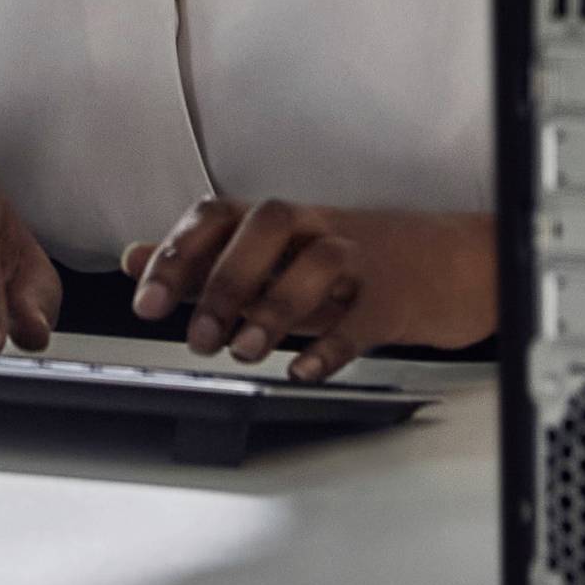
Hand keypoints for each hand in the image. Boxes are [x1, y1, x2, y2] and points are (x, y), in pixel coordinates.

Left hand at [120, 201, 494, 382]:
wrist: (451, 264)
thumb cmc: (353, 262)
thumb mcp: (274, 259)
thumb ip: (205, 261)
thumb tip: (134, 260)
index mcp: (280, 221)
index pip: (217, 215)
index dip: (177, 254)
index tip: (147, 303)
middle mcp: (315, 227)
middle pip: (263, 225)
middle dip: (222, 281)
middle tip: (198, 340)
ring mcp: (360, 256)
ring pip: (316, 259)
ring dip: (272, 307)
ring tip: (244, 353)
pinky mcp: (395, 296)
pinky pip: (365, 313)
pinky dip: (332, 344)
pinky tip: (305, 369)